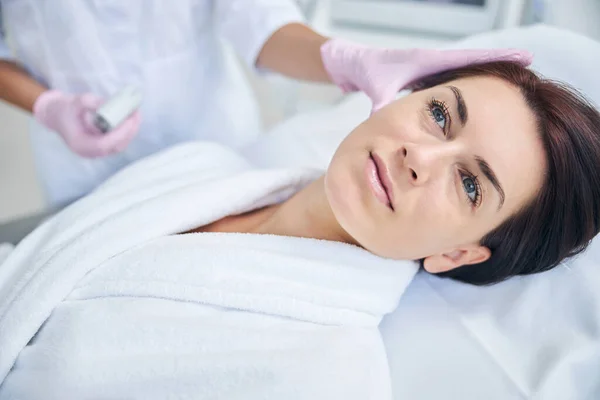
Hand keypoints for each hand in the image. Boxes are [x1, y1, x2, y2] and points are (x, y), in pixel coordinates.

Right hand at [33, 90, 140, 157]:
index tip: (129, 120)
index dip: (119, 134)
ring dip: (131, 130)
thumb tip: (111, 104)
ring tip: (136, 113)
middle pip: (115, 147)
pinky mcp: (104, 147)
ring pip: (120, 145)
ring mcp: (98, 151)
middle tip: (136, 114)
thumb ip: (92, 103)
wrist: (58, 115)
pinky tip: (132, 118)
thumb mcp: (76, 101)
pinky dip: (127, 130)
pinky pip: (119, 141)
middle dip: (129, 131)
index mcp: (79, 144)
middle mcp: (90, 152)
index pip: (103, 144)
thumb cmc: (66, 109)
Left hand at [320, 39, 533, 111]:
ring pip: (466, 72)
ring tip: (516, 85)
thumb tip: (393, 123)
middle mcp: (435, 62)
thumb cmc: (368, 71)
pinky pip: (454, 80)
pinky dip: (469, 85)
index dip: (497, 59)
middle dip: (502, 67)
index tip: (526, 58)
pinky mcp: (428, 76)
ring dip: (488, 76)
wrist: (356, 64)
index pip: (469, 59)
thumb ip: (387, 106)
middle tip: (532, 69)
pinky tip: (483, 97)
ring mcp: (432, 69)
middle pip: (475, 64)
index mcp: (428, 61)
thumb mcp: (380, 90)